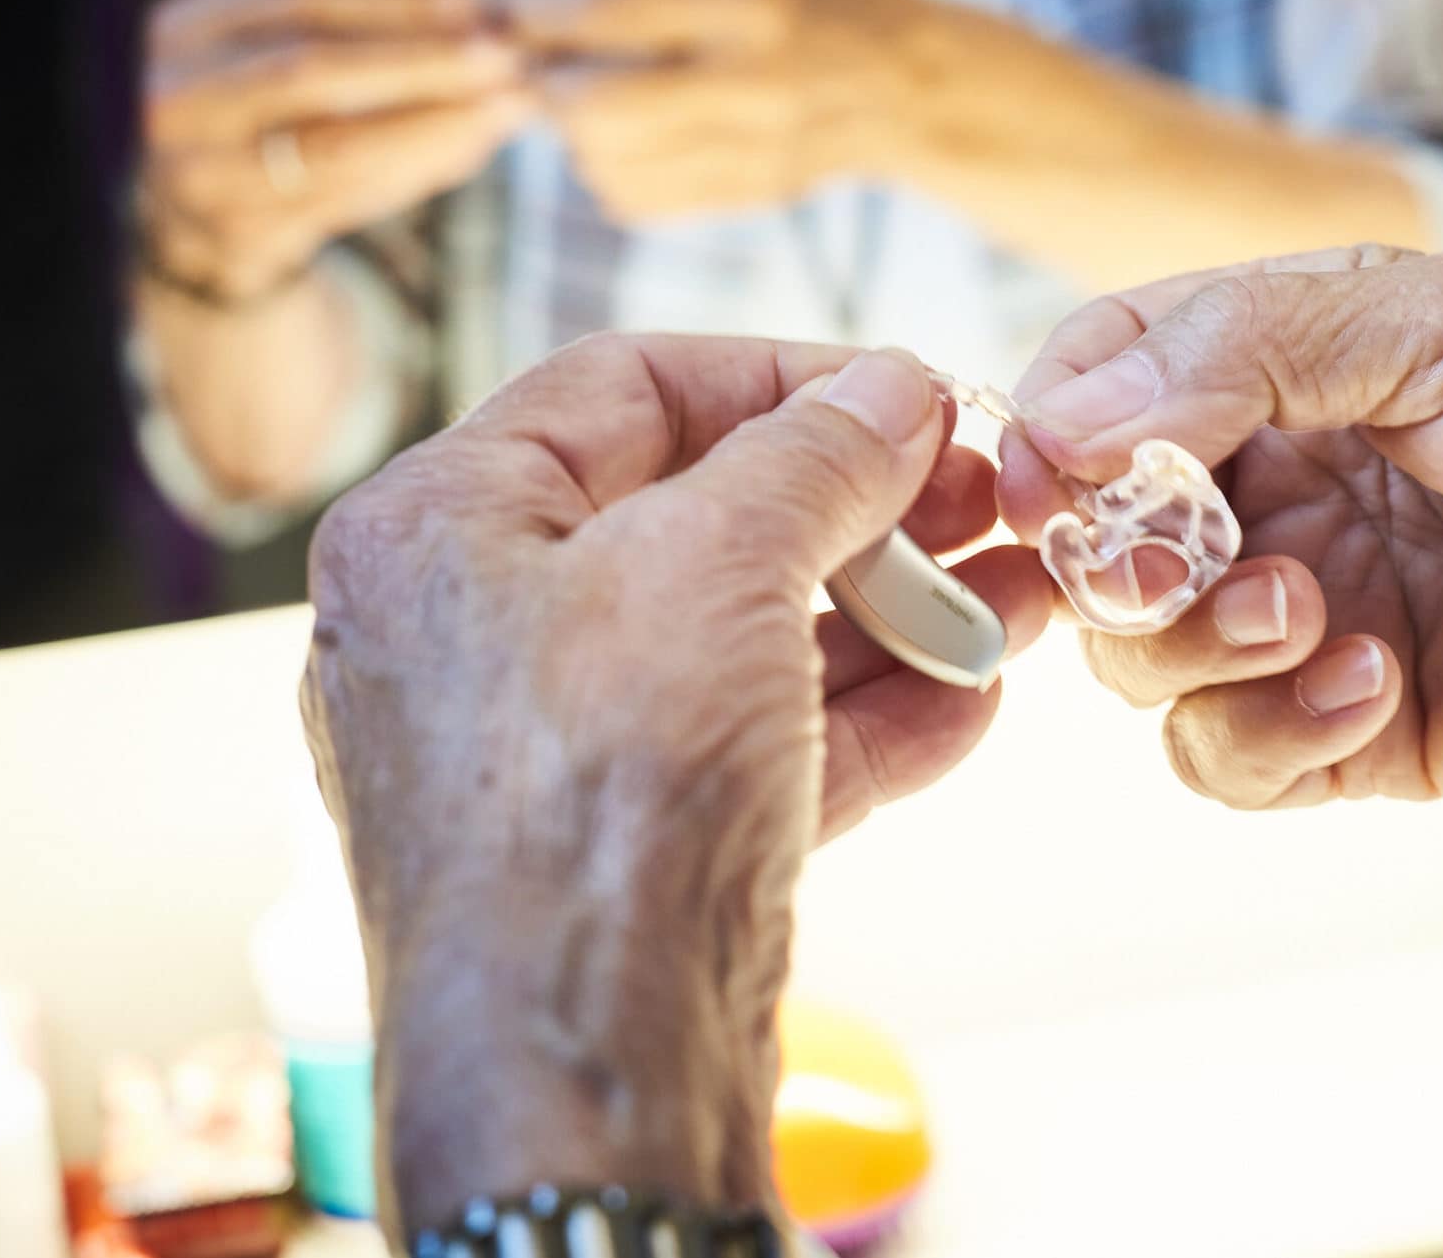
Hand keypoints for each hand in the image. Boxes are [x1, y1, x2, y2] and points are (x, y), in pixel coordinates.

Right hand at [143, 0, 533, 300]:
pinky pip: (353, 200)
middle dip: (422, 59)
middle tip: (508, 55)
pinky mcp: (246, 238)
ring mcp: (204, 176)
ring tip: (512, 104)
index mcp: (181, 28)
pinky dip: (421, 169)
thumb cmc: (254, 106)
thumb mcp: (269, 43)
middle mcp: (177, 100)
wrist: (190, 222)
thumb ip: (356, 16)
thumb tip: (472, 1)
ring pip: (340, 146)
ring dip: (438, 124)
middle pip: (314, 69)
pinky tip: (475, 146)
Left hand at [303, 339, 1051, 1235]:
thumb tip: (893, 393)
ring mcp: (549, 748)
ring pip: (738, 639)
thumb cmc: (593, 800)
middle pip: (693, 516)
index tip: (904, 394)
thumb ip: (816, 457)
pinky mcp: (625, 844)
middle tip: (976, 495)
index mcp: (435, 529)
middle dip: (855, 508)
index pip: (619, 388)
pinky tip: (968, 702)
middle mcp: (472, 632)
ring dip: (885, 615)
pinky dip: (861, 720)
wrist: (589, 1063)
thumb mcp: (717, 565)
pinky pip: (753, 746)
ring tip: (1008, 599)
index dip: (779, 379)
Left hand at [513, 0, 918, 221]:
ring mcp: (757, 151)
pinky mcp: (745, 196)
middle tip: (548, 65)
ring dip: (575, 130)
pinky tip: (632, 136)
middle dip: (550, 85)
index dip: (542, 14)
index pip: (613, 10)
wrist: (907, 82)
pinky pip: (634, 200)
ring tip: (595, 94)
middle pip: (601, 107)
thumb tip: (511, 6)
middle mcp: (760, 82)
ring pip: (607, 162)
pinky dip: (608, 168)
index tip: (520, 12)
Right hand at [999, 246, 1442, 809]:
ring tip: (1305, 608)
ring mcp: (1323, 614)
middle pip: (1101, 536)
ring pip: (1145, 656)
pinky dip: (1263, 730)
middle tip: (1181, 549)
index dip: (1060, 426)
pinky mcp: (1363, 734)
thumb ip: (1244, 352)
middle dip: (1118, 551)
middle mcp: (1295, 489)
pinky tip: (1368, 683)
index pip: (1111, 382)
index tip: (1045, 470)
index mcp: (1303, 367)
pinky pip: (1230, 759)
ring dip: (1190, 639)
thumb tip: (1067, 419)